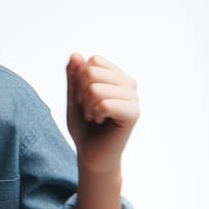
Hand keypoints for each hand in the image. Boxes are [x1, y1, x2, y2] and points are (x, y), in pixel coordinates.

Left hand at [66, 53, 138, 174]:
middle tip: (89, 109)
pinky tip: (101, 121)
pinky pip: (104, 103)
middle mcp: (128, 83)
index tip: (84, 98)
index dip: (80, 79)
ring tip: (95, 116)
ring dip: (87, 106)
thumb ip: (74, 76)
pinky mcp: (133, 113)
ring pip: (95, 88)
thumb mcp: (74, 97)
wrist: (92, 154)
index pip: (93, 61)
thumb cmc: (85, 127)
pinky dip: (95, 114)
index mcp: (117, 76)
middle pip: (92, 72)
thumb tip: (76, 54)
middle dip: (81, 93)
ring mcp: (133, 97)